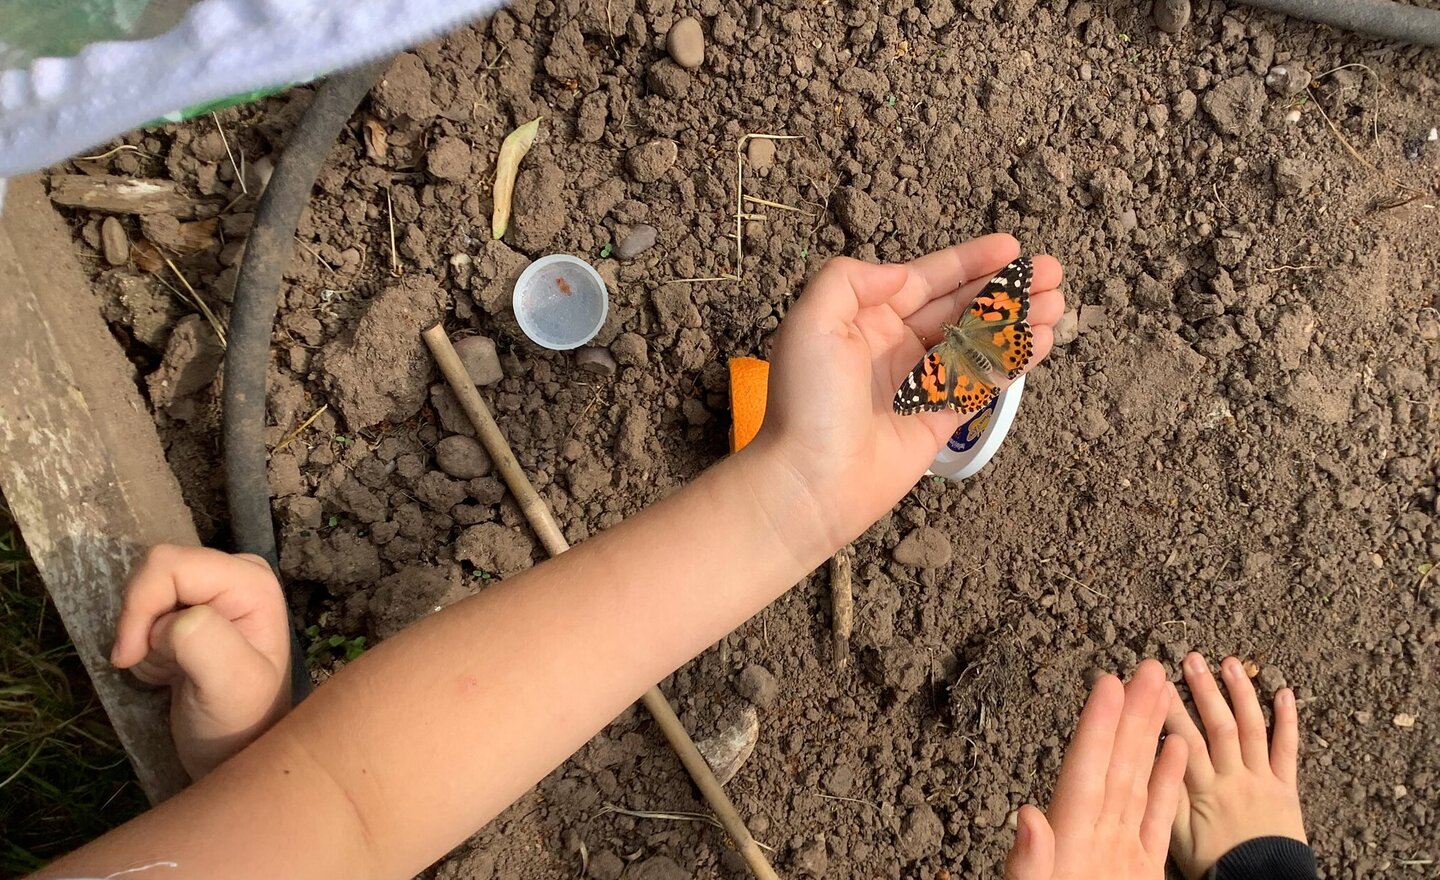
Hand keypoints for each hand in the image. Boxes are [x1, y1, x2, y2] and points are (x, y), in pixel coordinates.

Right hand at [112, 545, 292, 778]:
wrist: (233, 750)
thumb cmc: (239, 722)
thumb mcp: (232, 685)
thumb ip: (204, 641)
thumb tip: (173, 621)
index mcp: (251, 581)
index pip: (169, 564)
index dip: (139, 606)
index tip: (131, 656)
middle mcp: (235, 575)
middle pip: (154, 570)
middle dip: (140, 621)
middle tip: (157, 665)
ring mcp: (213, 591)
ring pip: (144, 592)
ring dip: (141, 635)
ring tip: (169, 669)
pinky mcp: (192, 610)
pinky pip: (144, 612)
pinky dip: (142, 642)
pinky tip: (168, 668)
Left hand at [750, 234, 1063, 545]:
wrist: (812, 480)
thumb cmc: (808, 402)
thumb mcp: (812, 322)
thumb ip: (850, 281)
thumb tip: (902, 274)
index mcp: (864, 319)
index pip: (925, 280)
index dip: (969, 262)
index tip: (1010, 247)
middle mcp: (892, 346)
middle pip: (959, 307)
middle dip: (1004, 288)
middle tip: (1050, 272)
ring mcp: (918, 384)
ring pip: (977, 342)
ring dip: (1017, 321)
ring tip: (1057, 303)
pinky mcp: (938, 420)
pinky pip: (981, 382)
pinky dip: (1012, 361)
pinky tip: (1041, 340)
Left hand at [1004, 660, 1187, 879]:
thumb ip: (1031, 863)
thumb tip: (1028, 816)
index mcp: (1068, 840)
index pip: (1084, 771)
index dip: (1096, 728)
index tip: (1109, 683)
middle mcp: (1093, 835)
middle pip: (1115, 764)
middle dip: (1131, 715)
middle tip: (1147, 668)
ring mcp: (1118, 850)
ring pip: (1137, 781)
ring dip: (1148, 736)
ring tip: (1161, 692)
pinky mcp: (1143, 869)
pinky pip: (1158, 819)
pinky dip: (1167, 784)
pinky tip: (1175, 747)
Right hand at [1163, 653, 1306, 878]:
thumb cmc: (1215, 864)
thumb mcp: (1178, 836)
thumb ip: (1167, 795)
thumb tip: (1150, 756)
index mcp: (1204, 790)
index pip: (1183, 740)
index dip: (1169, 708)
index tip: (1156, 681)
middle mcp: (1234, 778)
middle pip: (1218, 726)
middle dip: (1203, 689)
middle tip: (1191, 658)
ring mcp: (1262, 779)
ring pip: (1252, 729)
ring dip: (1241, 692)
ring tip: (1229, 662)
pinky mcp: (1286, 787)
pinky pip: (1287, 750)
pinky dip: (1288, 720)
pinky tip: (1285, 692)